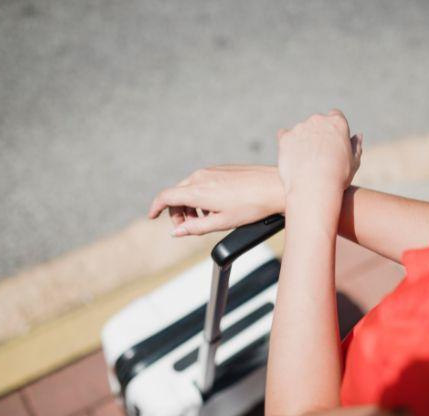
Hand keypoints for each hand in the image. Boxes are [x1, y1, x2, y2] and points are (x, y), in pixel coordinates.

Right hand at [147, 165, 284, 236]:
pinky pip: (202, 182)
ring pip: (189, 187)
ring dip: (189, 205)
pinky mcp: (221, 169)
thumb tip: (176, 232)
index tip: (152, 216)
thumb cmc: (252, 206)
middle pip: (176, 194)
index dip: (155, 208)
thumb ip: (195, 228)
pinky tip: (215, 207)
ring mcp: (211, 170)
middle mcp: (201, 177)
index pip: (166, 197)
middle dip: (176, 212)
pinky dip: (201, 196)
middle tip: (186, 227)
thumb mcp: (222, 223)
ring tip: (204, 219)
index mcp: (198, 191)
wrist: (276, 187)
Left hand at [277, 109, 361, 197]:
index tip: (333, 141)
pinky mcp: (285, 138)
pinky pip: (284, 135)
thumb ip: (356, 146)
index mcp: (337, 123)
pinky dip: (287, 143)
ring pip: (300, 130)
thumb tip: (357, 135)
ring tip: (305, 161)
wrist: (314, 188)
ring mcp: (300, 128)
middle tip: (318, 153)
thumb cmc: (338, 177)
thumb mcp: (354, 163)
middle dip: (318, 133)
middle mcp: (318, 120)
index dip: (334, 129)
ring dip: (302, 139)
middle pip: (317, 122)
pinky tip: (291, 156)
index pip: (336, 116)